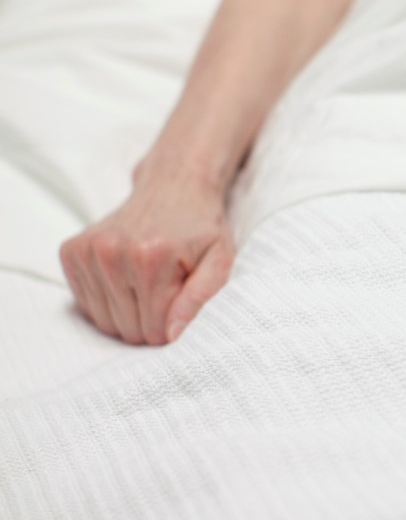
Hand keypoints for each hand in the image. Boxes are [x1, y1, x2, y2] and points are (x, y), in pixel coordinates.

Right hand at [59, 174, 233, 344]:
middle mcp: (113, 252)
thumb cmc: (201, 227)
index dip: (170, 328)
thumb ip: (201, 297)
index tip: (180, 309)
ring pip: (103, 321)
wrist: (174, 185)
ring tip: (146, 286)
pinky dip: (106, 301)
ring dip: (127, 314)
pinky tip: (125, 279)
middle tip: (165, 296)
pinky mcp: (71, 251)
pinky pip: (84, 304)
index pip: (154, 329)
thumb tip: (173, 334)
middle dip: (149, 323)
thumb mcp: (220, 260)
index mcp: (151, 258)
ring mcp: (88, 250)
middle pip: (127, 328)